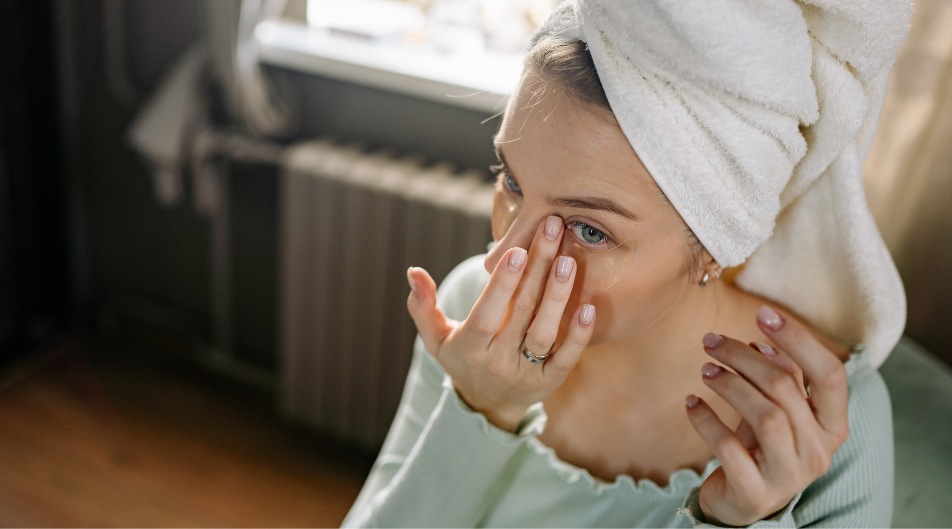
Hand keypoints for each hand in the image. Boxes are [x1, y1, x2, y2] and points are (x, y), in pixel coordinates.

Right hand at [406, 216, 595, 431]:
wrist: (487, 405)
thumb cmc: (461, 358)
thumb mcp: (435, 337)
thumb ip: (422, 305)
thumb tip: (413, 272)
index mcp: (469, 348)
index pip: (486, 315)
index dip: (502, 285)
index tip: (516, 251)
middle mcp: (498, 361)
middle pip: (520, 312)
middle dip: (537, 267)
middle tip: (552, 230)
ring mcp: (526, 373)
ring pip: (544, 333)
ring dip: (558, 296)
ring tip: (568, 261)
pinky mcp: (550, 382)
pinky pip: (567, 359)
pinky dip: (578, 335)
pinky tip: (588, 307)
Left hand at [685, 306, 849, 525]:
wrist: (741, 503)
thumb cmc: (761, 446)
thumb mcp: (775, 410)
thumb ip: (778, 378)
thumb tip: (763, 341)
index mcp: (832, 425)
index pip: (830, 375)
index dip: (800, 340)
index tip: (764, 313)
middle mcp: (819, 451)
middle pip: (786, 390)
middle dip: (744, 358)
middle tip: (711, 341)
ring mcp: (790, 476)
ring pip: (766, 417)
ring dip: (730, 386)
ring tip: (705, 369)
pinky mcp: (755, 493)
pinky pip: (729, 448)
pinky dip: (707, 420)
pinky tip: (691, 403)